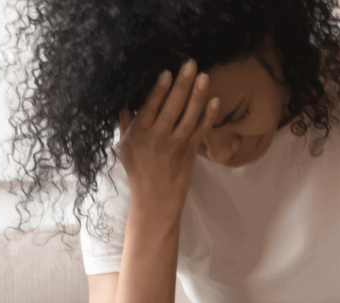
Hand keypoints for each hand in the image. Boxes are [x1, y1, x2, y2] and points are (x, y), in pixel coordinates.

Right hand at [116, 60, 219, 214]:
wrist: (155, 201)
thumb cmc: (139, 172)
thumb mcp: (124, 147)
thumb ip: (126, 123)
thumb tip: (125, 100)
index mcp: (139, 135)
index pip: (149, 108)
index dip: (158, 90)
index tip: (166, 72)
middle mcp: (157, 139)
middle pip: (171, 108)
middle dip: (181, 85)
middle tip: (189, 64)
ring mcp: (175, 146)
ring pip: (188, 118)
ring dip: (197, 96)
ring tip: (204, 76)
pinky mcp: (190, 152)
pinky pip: (201, 132)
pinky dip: (209, 117)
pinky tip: (215, 101)